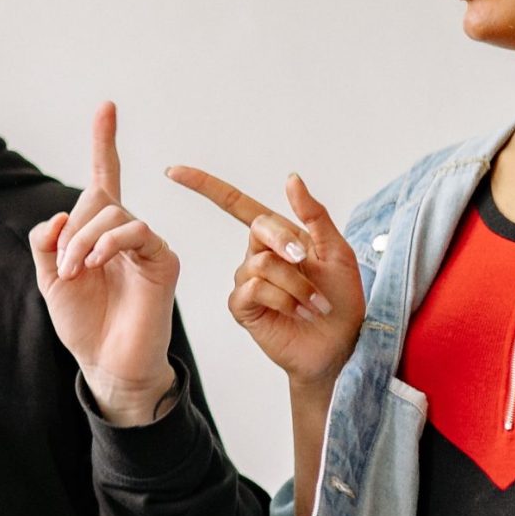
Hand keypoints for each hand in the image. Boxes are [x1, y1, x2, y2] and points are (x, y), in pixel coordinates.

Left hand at [27, 102, 181, 424]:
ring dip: (84, 241)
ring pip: (114, 215)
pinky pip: (137, 232)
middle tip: (63, 268)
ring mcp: (147, 246)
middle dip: (72, 231)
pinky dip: (109, 243)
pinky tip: (94, 264)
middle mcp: (126, 233)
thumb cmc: (83, 323)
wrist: (107, 363)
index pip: (104, 178)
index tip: (107, 107)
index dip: (105, 143)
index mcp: (99, 232)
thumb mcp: (50, 279)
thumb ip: (47, 243)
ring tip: (75, 273)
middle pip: (97, 202)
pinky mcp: (162, 262)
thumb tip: (58, 216)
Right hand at [164, 162, 364, 388]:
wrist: (339, 344)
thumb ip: (314, 215)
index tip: (173, 171)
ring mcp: (246, 282)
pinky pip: (253, 289)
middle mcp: (257, 256)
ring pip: (261, 264)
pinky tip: (298, 311)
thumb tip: (291, 178)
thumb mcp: (337, 251)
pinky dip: (283, 299)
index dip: (205, 186)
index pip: (236, 205)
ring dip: (296, 283)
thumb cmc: (341, 301)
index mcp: (278, 238)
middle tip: (308, 260)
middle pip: (258, 228)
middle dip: (287, 242)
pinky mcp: (242, 307)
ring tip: (314, 303)